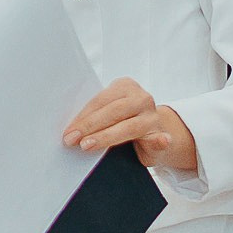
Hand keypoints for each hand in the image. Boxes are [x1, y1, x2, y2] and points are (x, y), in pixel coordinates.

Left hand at [63, 77, 198, 171]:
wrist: (155, 135)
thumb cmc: (124, 123)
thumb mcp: (110, 113)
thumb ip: (95, 115)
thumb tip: (70, 128)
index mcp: (125, 87)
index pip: (101, 100)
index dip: (83, 116)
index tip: (68, 131)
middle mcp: (141, 98)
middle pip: (114, 111)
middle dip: (90, 126)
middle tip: (72, 140)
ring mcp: (153, 118)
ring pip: (130, 126)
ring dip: (107, 137)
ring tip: (88, 146)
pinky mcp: (164, 137)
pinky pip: (161, 139)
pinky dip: (160, 140)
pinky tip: (161, 141)